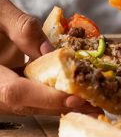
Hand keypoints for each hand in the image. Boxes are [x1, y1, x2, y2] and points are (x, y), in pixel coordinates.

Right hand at [0, 0, 96, 114]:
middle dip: (60, 104)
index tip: (77, 98)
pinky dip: (49, 96)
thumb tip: (52, 53)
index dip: (46, 97)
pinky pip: (25, 98)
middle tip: (96, 104)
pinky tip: (74, 92)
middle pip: (23, 105)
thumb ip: (24, 30)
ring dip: (58, 103)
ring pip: (26, 105)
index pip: (14, 92)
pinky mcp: (1, 88)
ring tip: (92, 102)